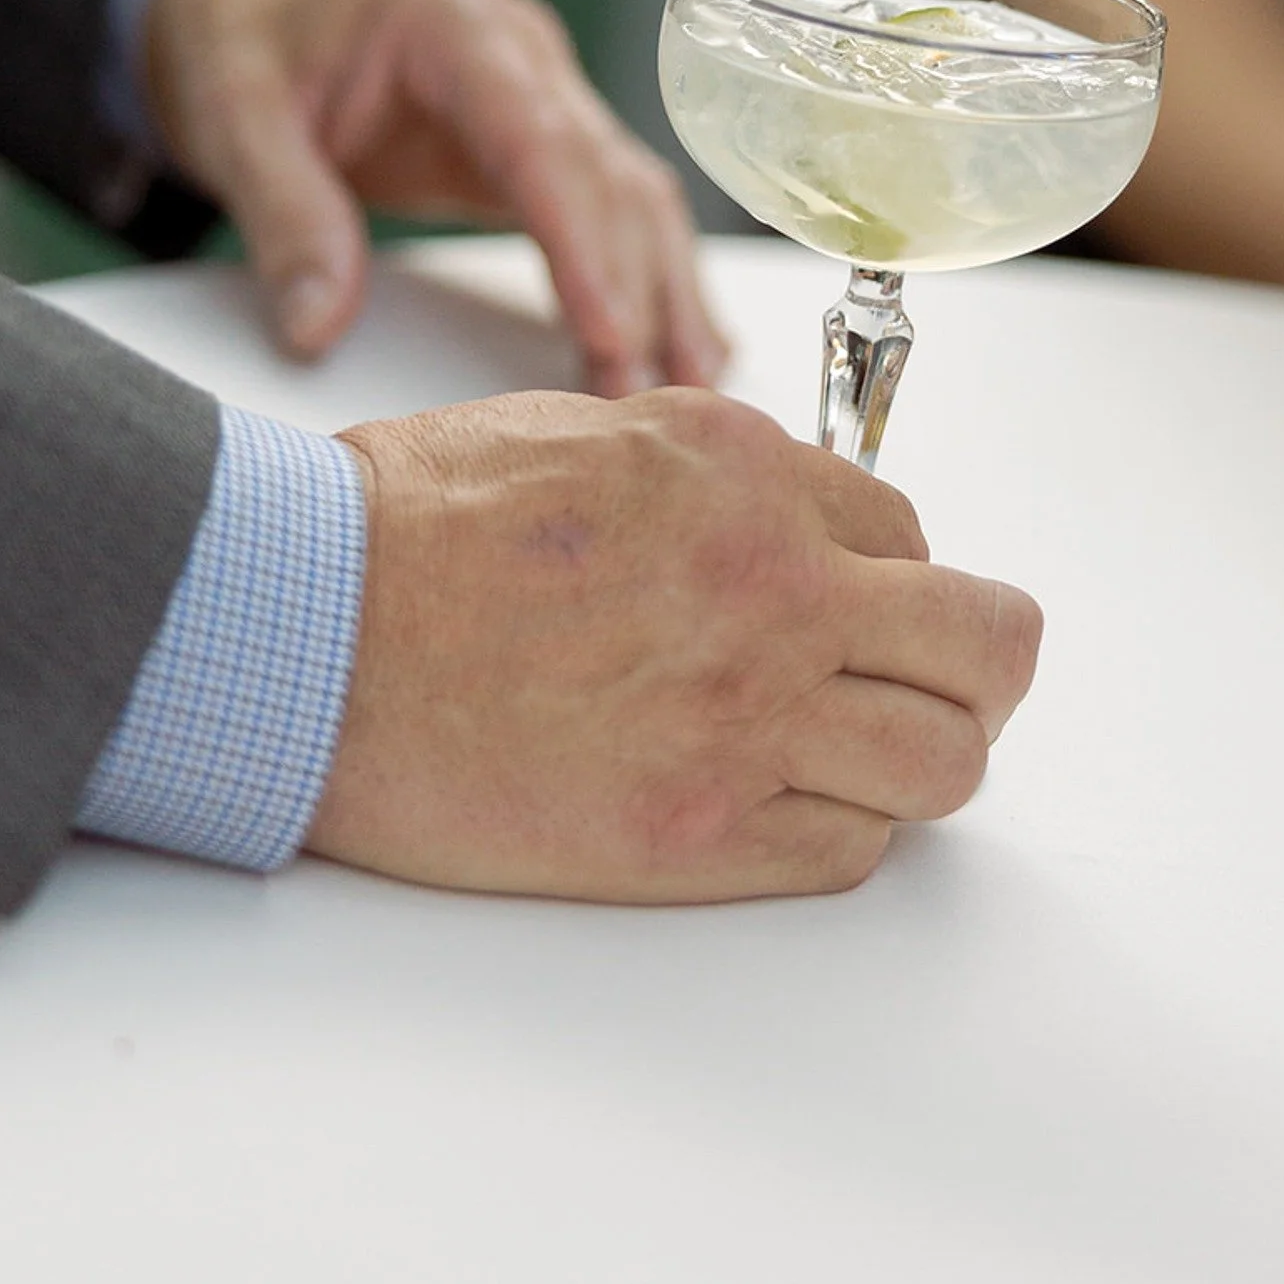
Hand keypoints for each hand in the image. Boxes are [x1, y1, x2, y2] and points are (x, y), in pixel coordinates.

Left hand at [144, 0, 725, 391]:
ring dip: (664, 291)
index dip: (583, 241)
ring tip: (689, 387)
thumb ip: (283, 216)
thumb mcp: (232, 113)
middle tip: (652, 398)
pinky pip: (605, 208)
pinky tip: (672, 344)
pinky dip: (641, 275)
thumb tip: (318, 331)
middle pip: (612, 175)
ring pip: (631, 194)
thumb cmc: (240, 26)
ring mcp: (540, 92)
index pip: (543, 140)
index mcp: (456, 22)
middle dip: (642, 289)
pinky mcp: (533, 140)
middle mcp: (522, 50)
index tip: (608, 331)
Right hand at [308, 390, 1042, 899]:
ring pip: (944, 765)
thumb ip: (722, 476)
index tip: (861, 606)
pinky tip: (775, 803)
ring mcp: (742, 721)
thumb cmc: (410, 526)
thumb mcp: (592, 432)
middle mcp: (773, 590)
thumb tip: (791, 515)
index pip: (913, 532)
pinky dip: (838, 831)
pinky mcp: (692, 835)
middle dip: (979, 665)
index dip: (895, 576)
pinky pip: (848, 851)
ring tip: (855, 755)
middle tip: (936, 684)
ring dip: (919, 758)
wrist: (296, 633)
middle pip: (988, 647)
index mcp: (746, 472)